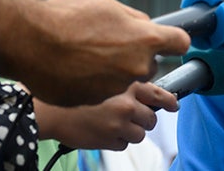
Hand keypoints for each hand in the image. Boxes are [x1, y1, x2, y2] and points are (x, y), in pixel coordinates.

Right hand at [7, 0, 189, 106]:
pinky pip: (102, 92)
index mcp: (145, 39)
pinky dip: (93, 83)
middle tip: (108, 43)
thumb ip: (134, 19)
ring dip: (112, 70)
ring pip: (124, 79)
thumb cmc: (66, 18)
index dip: (172, 40)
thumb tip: (145, 26)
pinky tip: (74, 69)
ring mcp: (117, 88)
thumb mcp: (107, 6)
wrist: (29, 43)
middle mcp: (136, 67)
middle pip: (148, 64)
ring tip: (84, 55)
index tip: (167, 40)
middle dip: (135, 56)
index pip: (180, 42)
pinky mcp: (96, 102)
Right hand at [36, 81, 174, 149]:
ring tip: (111, 124)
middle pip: (151, 119)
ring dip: (130, 132)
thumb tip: (146, 96)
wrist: (50, 109)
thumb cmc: (75, 92)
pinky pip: (123, 145)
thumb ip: (126, 85)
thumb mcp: (104, 78)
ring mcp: (119, 123)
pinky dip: (116, 141)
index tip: (173, 105)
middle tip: (129, 118)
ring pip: (140, 135)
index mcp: (128, 84)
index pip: (160, 94)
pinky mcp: (110, 140)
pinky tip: (102, 131)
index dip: (170, 102)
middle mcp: (127, 103)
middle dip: (144, 120)